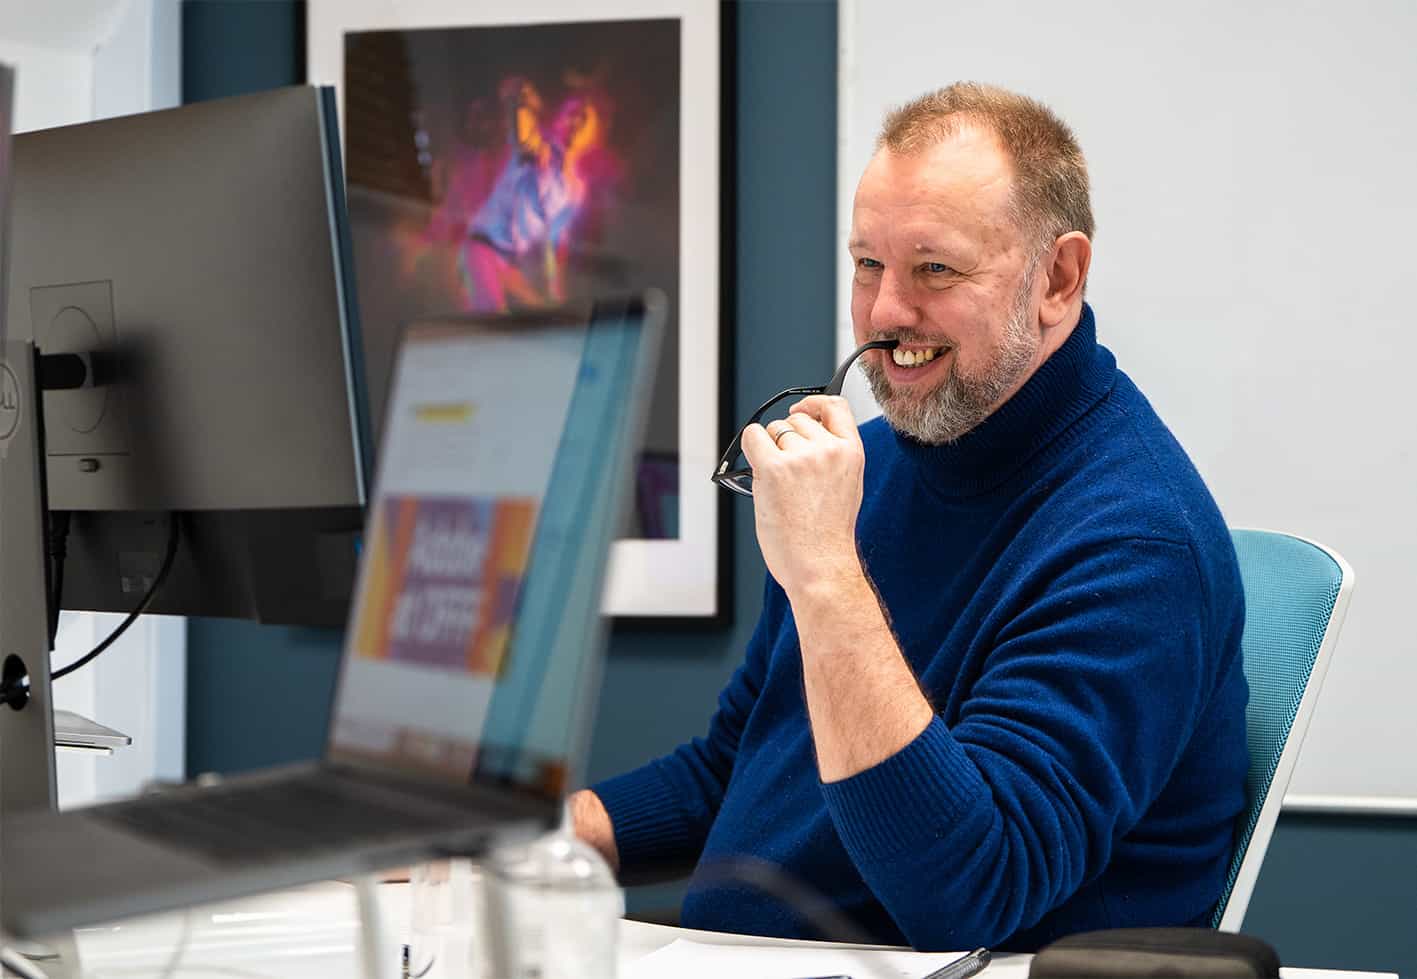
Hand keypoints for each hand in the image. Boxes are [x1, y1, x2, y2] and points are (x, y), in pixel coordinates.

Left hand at [740, 395, 865, 598]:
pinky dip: (751, 449)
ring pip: (774, 431)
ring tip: (779, 485)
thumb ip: (831, 457)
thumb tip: (801, 437)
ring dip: (769, 451)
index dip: (814, 403)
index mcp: (851, 453)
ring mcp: (801, 457)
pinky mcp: (773, 468)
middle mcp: (828, 449)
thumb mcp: (846, 487)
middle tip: (787, 474)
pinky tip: (758, 472)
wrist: (820, 565)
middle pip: (796, 420)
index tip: (801, 409)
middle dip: (786, 440)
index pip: (835, 407)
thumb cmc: (828, 537)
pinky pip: (753, 438)